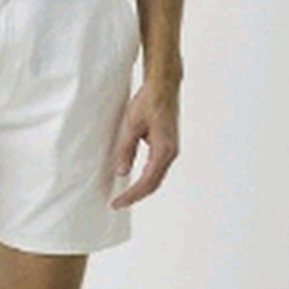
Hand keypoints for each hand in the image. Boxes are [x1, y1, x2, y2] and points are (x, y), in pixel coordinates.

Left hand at [108, 81, 180, 209]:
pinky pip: (157, 167)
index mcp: (164, 150)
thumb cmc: (149, 101)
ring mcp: (171, 149)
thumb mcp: (132, 125)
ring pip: (156, 177)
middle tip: (117, 203)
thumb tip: (121, 172)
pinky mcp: (168, 145)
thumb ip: (126, 149)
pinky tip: (135, 179)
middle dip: (136, 195)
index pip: (147, 181)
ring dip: (141, 188)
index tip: (117, 203)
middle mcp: (170, 153)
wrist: (164, 85)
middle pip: (153, 183)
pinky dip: (146, 177)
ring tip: (124, 195)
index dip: (132, 195)